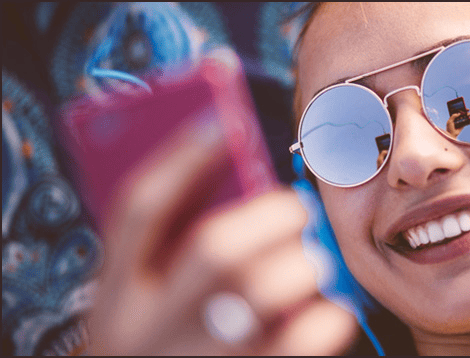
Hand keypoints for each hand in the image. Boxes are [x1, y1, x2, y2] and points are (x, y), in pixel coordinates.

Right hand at [87, 121, 357, 354]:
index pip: (139, 209)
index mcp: (115, 299)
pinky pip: (300, 340)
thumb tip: (241, 187)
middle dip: (270, 215)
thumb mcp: (142, 308)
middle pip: (214, 247)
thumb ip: (173, 254)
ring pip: (261, 289)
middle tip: (298, 210)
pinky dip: (327, 317)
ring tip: (311, 264)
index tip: (222, 120)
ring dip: (303, 263)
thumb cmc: (164, 351)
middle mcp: (146, 331)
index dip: (183, 156)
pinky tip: (329, 312)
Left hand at [446, 110, 469, 137]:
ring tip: (469, 114)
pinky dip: (469, 120)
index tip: (463, 107)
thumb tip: (459, 113)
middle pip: (462, 114)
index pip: (457, 112)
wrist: (451, 135)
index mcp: (453, 117)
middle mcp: (457, 119)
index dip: (460, 109)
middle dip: (465, 111)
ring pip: (465, 117)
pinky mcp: (463, 125)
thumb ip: (453, 116)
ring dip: (467, 115)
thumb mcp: (450, 121)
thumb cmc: (449, 128)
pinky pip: (467, 122)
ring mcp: (460, 122)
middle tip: (468, 110)